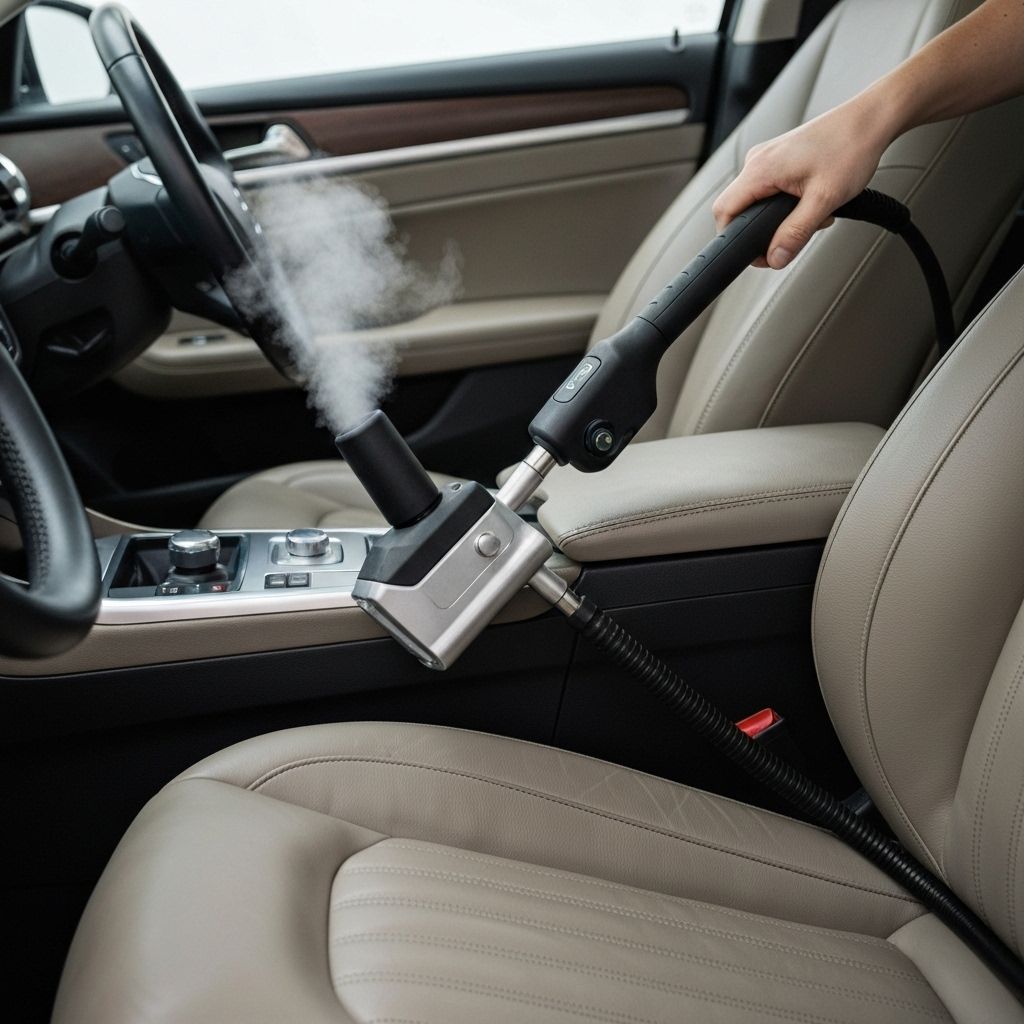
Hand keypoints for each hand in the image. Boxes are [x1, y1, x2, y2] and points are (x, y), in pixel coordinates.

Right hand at [712, 98, 890, 268]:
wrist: (870, 119)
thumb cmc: (851, 147)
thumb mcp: (823, 200)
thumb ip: (795, 233)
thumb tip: (775, 257)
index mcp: (760, 169)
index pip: (724, 212)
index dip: (735, 239)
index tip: (757, 252)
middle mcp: (758, 160)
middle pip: (740, 209)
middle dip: (765, 230)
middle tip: (794, 236)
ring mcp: (768, 156)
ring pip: (758, 201)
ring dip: (781, 217)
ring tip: (813, 213)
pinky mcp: (780, 157)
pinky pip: (771, 189)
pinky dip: (788, 203)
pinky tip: (812, 200)